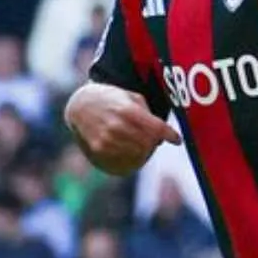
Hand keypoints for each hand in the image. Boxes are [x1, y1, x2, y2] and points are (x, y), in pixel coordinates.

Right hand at [66, 86, 180, 175]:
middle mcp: (117, 126)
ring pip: (139, 154)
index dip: (170, 135)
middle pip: (149, 143)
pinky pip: (124, 160)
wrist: (81, 105)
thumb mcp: (131, 97)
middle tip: (154, 138)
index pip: (156, 127)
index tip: (177, 139)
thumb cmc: (112, 99)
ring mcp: (107, 140)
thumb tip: (160, 138)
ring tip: (141, 142)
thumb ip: (148, 114)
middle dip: (154, 141)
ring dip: (144, 150)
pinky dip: (132, 157)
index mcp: (127, 110)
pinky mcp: (100, 150)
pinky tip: (132, 149)